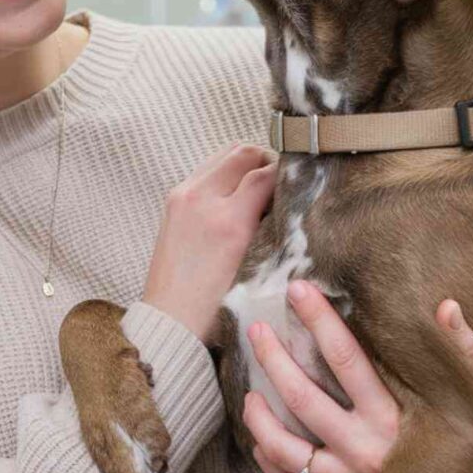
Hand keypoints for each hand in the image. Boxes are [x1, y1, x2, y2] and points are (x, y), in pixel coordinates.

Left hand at [144, 143, 276, 342]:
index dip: (289, 174)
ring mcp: (183, 195)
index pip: (266, 174)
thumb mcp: (257, 269)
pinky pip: (205, 169)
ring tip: (259, 186)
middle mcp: (202, 199)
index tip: (301, 183)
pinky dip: (225, 172)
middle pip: (243, 152)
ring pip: (223, 154)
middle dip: (266, 160)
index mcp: (228, 221)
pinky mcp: (173, 200)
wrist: (171, 320)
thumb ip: (273, 229)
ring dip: (244, 163)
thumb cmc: (218, 306)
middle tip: (280, 180)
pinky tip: (235, 195)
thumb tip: (289, 200)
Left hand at [243, 281, 472, 472]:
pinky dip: (271, 463)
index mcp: (398, 420)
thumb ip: (465, 350)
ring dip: (260, 417)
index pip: (346, 360)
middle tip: (255, 329)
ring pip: (287, 448)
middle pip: (304, 399)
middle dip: (275, 359)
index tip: (298, 290)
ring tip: (248, 390)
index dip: (320, 322)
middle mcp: (367, 454)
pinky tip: (259, 439)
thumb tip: (444, 305)